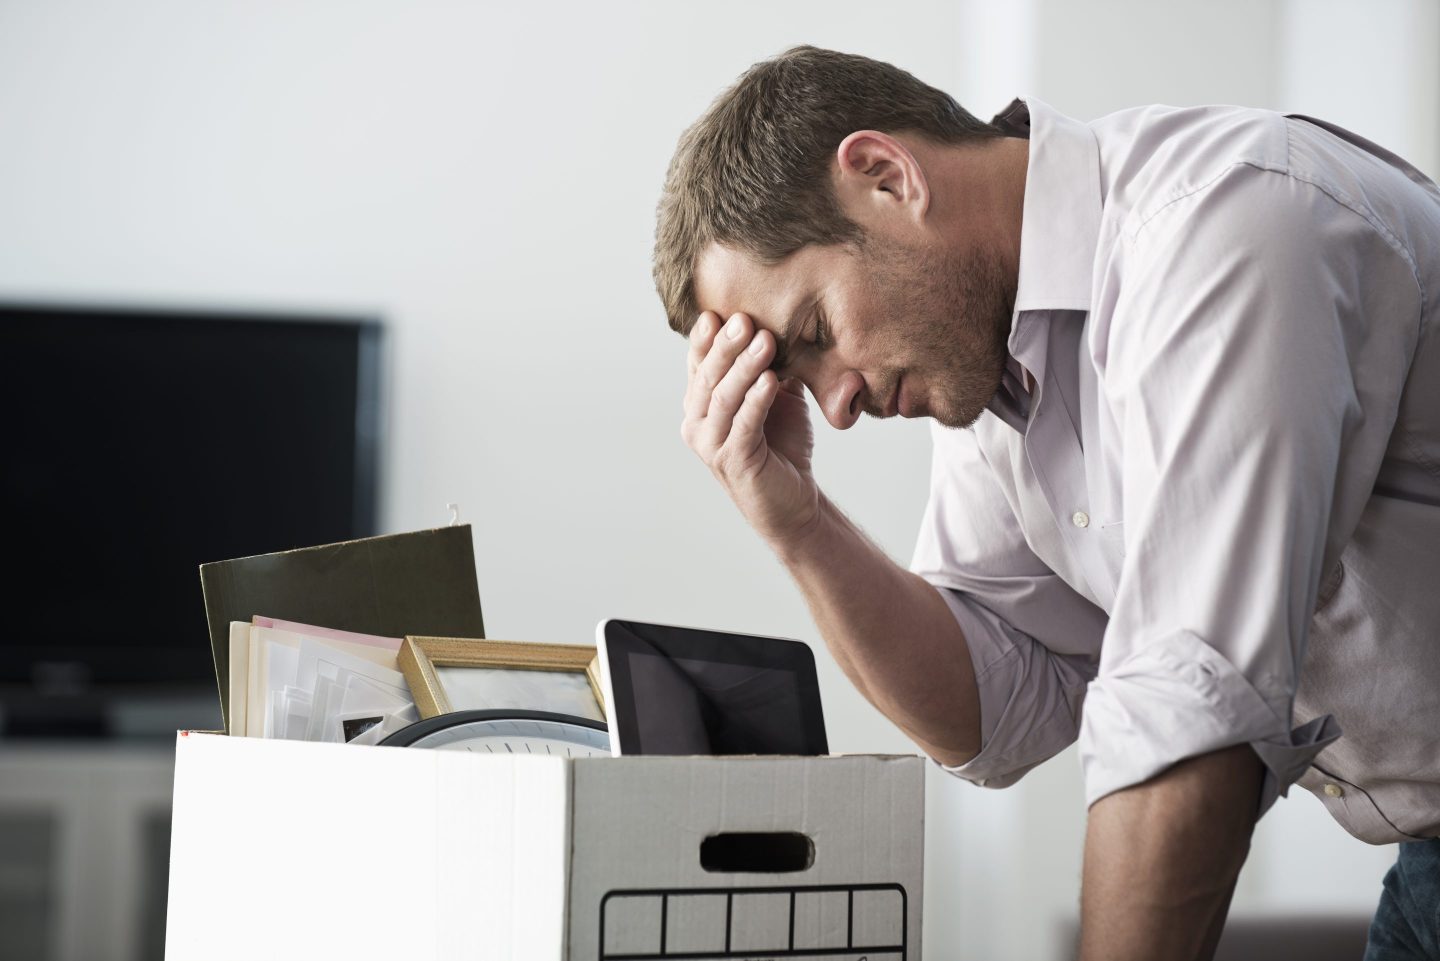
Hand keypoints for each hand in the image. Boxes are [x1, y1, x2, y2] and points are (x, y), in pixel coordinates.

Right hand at [681, 310, 819, 545]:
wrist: (793, 501)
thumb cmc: (781, 445)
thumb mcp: (774, 396)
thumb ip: (768, 365)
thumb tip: (775, 323)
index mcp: (700, 405)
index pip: (698, 365)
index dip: (705, 338)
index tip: (719, 311)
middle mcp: (696, 424)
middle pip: (708, 377)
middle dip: (726, 346)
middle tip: (745, 318)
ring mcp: (711, 445)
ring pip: (723, 398)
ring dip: (744, 367)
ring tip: (765, 341)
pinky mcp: (733, 461)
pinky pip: (743, 424)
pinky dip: (757, 399)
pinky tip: (772, 379)